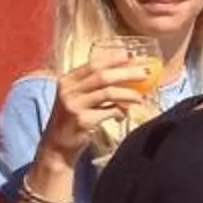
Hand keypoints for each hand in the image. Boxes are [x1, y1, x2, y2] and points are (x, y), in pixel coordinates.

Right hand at [40, 50, 156, 164]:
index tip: (131, 55)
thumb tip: (126, 73)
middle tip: (145, 74)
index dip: (113, 59)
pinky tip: (122, 116)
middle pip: (103, 76)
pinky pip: (109, 111)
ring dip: (129, 95)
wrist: (57, 146)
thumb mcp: (77, 98)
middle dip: (127, 73)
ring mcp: (74, 106)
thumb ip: (94, 86)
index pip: (93, 64)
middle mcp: (68, 91)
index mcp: (67, 81)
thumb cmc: (71, 119)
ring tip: (140, 98)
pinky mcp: (82, 121)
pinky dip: (120, 112)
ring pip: (109, 93)